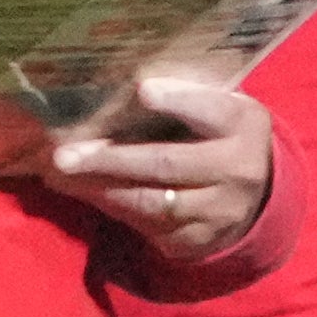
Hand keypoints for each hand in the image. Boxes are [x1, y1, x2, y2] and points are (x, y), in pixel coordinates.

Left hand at [46, 74, 272, 263]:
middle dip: (111, 158)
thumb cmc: (221, 135)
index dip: (178, 100)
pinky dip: (110, 206)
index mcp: (244, 125)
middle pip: (167, 163)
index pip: (212, 110)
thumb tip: (122, 78)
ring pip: (150, 201)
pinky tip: (82, 191)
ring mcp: (217, 209)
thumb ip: (189, 95)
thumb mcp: (222, 108)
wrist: (255, 196)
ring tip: (61, 174)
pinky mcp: (197, 239)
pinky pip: (146, 225)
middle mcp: (236, 169)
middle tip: (64, 154)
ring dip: (100, 187)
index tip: (142, 89)